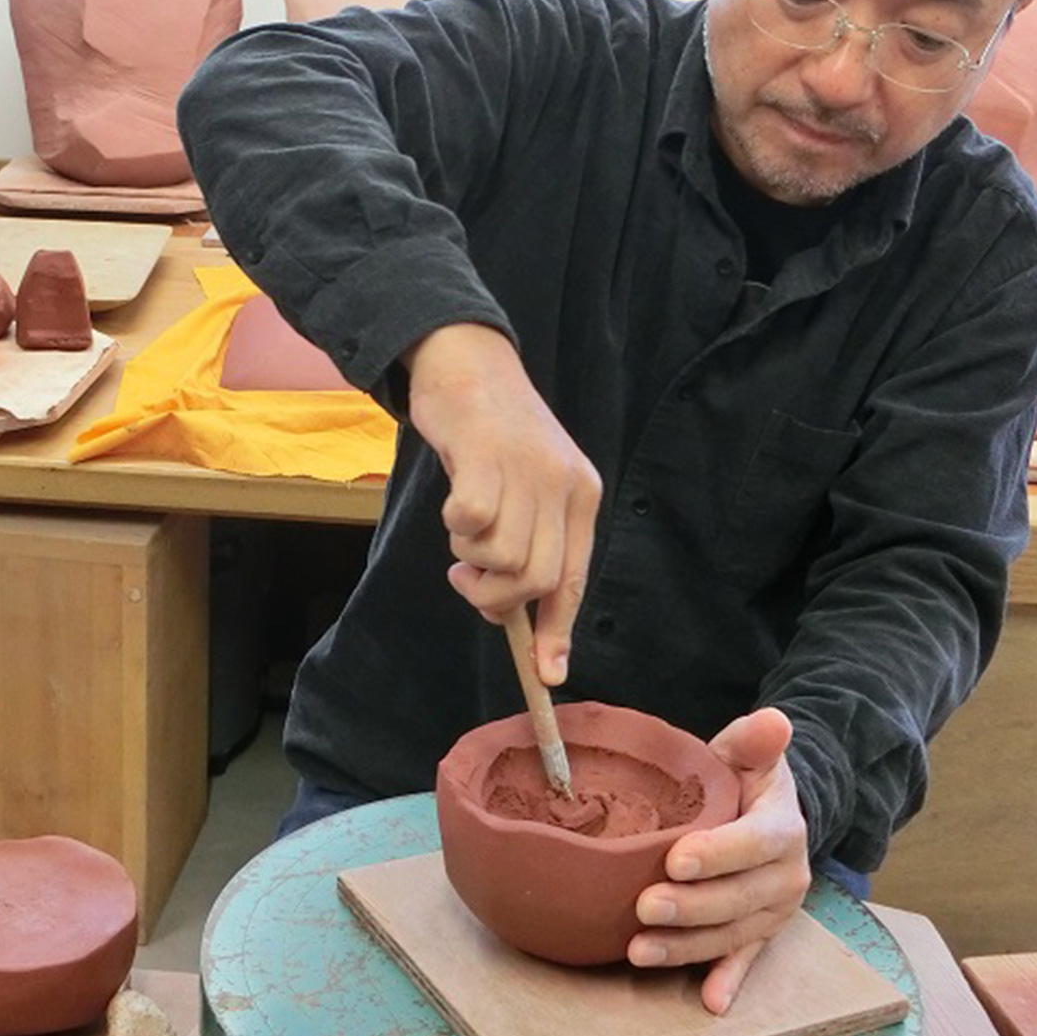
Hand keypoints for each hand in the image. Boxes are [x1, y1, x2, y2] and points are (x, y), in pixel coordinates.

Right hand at [403, 323, 600, 684]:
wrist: (469, 362)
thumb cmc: (493, 433)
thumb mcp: (527, 487)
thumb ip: (526, 543)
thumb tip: (512, 620)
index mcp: (582, 495)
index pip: (574, 579)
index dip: (559, 631)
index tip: (548, 674)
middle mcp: (563, 485)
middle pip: (535, 580)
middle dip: (494, 596)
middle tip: (466, 576)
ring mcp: (527, 470)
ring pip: (502, 559)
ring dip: (469, 557)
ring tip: (462, 526)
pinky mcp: (486, 455)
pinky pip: (471, 522)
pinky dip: (455, 525)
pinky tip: (454, 502)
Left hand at [627, 707, 811, 1014]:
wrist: (772, 814)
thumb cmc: (746, 779)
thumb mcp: (749, 754)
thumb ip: (754, 740)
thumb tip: (773, 720)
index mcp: (783, 827)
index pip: (754, 843)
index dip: (717, 854)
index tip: (674, 859)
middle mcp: (787, 875)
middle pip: (740, 898)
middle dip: (692, 907)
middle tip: (644, 907)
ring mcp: (775, 910)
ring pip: (733, 934)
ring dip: (688, 948)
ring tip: (640, 950)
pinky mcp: (762, 934)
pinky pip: (745, 960)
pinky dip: (728, 980)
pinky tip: (708, 1002)